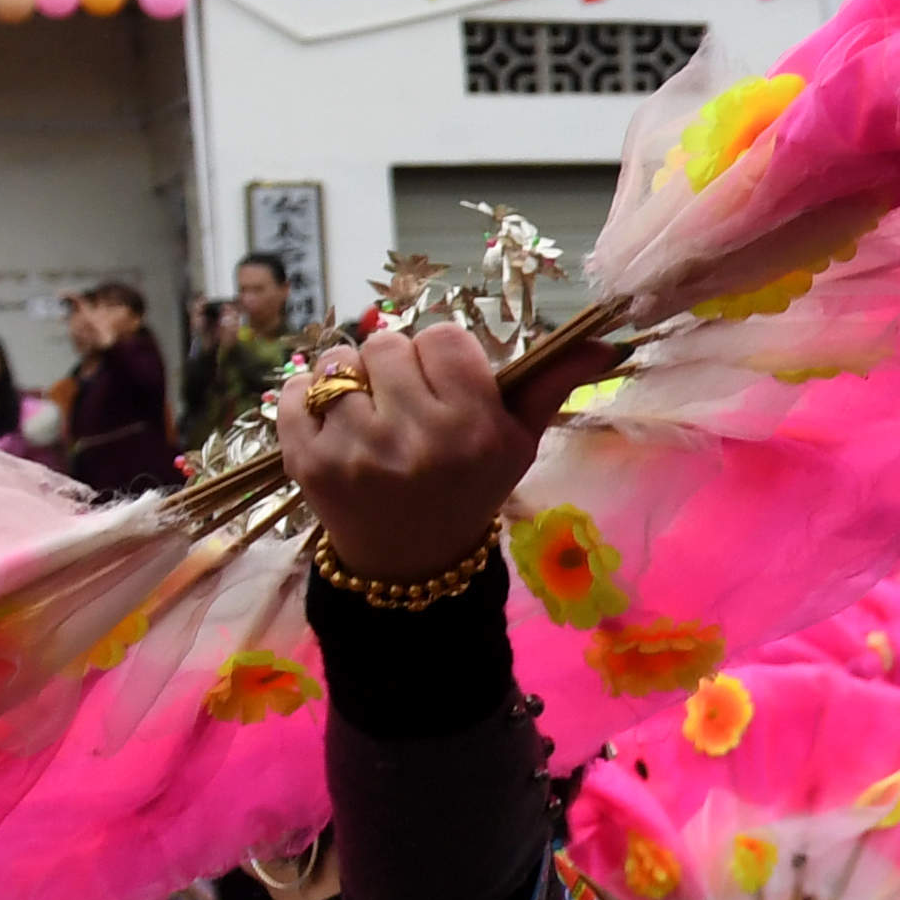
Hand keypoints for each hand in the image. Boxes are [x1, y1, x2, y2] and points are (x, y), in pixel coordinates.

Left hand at [271, 319, 596, 585]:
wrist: (411, 563)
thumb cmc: (469, 490)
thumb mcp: (519, 443)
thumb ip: (552, 386)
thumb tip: (604, 343)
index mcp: (473, 428)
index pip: (443, 337)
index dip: (442, 356)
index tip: (444, 386)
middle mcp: (415, 437)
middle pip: (387, 344)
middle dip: (395, 367)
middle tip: (404, 404)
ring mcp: (356, 450)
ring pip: (338, 363)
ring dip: (351, 380)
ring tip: (368, 415)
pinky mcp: (308, 462)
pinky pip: (295, 392)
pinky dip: (309, 399)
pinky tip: (334, 424)